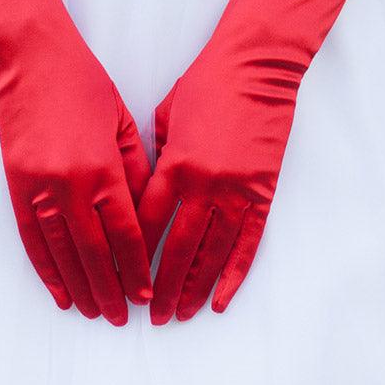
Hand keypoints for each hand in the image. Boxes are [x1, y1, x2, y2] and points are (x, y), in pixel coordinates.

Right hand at [0, 15, 153, 325]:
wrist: (30, 59)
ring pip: (63, 254)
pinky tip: (59, 290)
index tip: (147, 291)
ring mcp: (38, 189)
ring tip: (95, 311)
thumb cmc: (83, 83)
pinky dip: (46, 269)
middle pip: (95, 254)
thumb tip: (144, 213)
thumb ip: (136, 170)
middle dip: (112, 288)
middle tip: (122, 315)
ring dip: (81, 287)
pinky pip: (32, 239)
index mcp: (103, 169)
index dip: (137, 267)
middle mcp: (69, 187)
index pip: (125, 234)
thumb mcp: (121, 123)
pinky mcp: (16, 186)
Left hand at [136, 26, 302, 323]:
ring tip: (181, 316)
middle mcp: (205, 184)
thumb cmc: (206, 84)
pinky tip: (221, 299)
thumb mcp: (165, 116)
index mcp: (175, 164)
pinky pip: (247, 243)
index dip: (134, 254)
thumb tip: (146, 189)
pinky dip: (233, 275)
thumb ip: (155, 157)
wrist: (256, 68)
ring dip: (194, 289)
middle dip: (162, 286)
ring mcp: (237, 191)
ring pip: (212, 254)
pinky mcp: (262, 192)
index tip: (121, 276)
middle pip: (178, 249)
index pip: (148, 222)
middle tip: (150, 315)